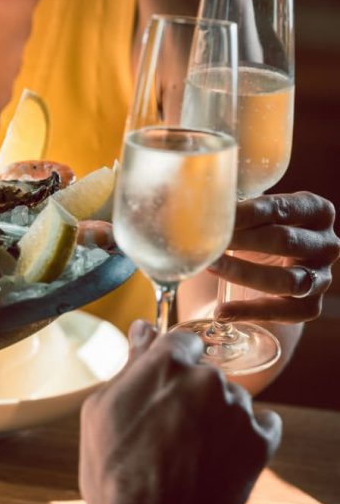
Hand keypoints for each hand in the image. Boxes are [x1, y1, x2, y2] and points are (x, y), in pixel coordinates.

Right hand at [80, 322, 281, 503]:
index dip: (171, 364)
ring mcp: (237, 410)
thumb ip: (130, 364)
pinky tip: (218, 459)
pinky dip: (245, 438)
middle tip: (168, 432)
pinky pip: (263, 425)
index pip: (180, 340)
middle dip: (191, 396)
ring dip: (218, 418)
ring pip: (233, 400)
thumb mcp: (102, 409)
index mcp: (164, 364)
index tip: (163, 387)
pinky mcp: (261, 442)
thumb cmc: (113, 470)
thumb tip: (142, 329)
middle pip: (206, 374)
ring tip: (190, 455)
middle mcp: (206, 378)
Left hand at [208, 192, 339, 322]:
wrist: (250, 281)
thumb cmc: (243, 237)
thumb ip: (224, 203)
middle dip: (242, 240)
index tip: (215, 213)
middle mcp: (327, 243)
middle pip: (284, 241)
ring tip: (209, 267)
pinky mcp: (309, 307)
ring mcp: (322, 277)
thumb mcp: (241, 216)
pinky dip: (250, 311)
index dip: (246, 212)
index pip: (281, 208)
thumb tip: (179, 191)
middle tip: (207, 240)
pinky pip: (284, 312)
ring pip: (288, 279)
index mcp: (314, 211)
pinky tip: (221, 311)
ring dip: (244, 272)